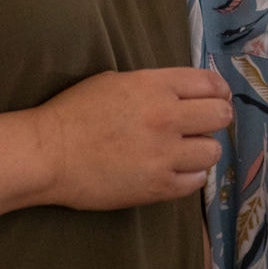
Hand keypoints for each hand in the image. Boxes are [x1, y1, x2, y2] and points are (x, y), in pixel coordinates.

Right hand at [34, 67, 231, 209]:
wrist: (47, 154)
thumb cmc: (74, 113)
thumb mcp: (117, 81)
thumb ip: (155, 86)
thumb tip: (185, 94)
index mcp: (156, 86)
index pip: (211, 84)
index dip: (218, 91)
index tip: (216, 98)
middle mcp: (167, 117)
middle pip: (220, 115)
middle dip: (215, 119)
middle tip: (201, 126)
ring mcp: (164, 154)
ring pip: (212, 151)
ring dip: (202, 151)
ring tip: (185, 152)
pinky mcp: (157, 186)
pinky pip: (196, 181)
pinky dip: (189, 176)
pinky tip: (174, 171)